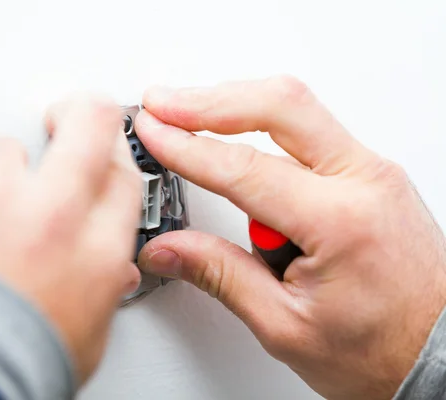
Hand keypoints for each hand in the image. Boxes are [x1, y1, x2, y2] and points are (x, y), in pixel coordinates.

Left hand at [0, 96, 142, 383]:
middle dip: (85, 112)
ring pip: (8, 149)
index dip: (119, 154)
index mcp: (97, 249)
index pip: (126, 174)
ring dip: (5, 171)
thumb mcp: (89, 332)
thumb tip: (112, 273)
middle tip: (71, 115)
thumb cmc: (20, 362)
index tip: (110, 147)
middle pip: (88, 125)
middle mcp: (54, 215)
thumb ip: (104, 291)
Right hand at [135, 76, 445, 399]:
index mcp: (343, 223)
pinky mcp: (367, 175)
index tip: (153, 134)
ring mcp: (370, 172)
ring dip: (236, 106)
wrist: (437, 355)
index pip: (246, 169)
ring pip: (296, 110)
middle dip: (211, 100)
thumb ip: (220, 275)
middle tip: (164, 103)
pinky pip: (310, 131)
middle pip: (280, 107)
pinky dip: (264, 124)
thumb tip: (169, 249)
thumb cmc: (381, 350)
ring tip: (189, 115)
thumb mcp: (286, 325)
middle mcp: (365, 182)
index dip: (188, 148)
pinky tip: (235, 130)